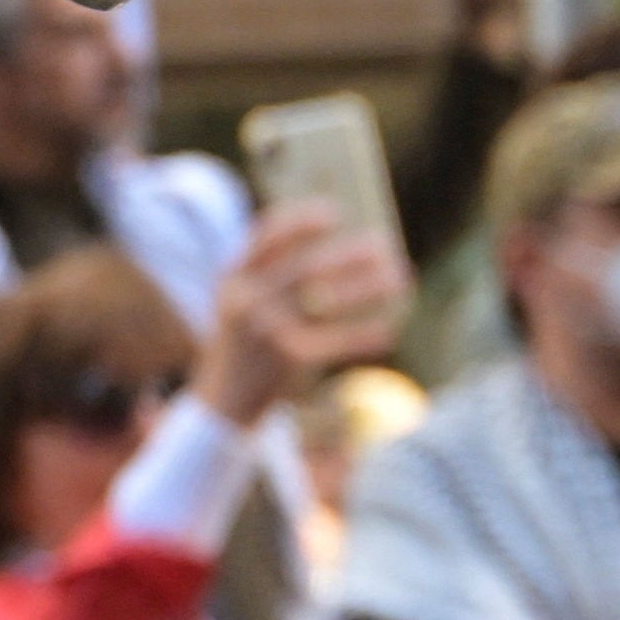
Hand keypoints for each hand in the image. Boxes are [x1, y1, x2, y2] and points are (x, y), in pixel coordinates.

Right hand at [204, 203, 415, 421]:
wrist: (219, 404)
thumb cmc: (243, 347)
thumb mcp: (240, 305)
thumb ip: (269, 278)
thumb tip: (332, 250)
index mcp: (232, 278)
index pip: (266, 237)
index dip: (300, 222)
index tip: (333, 214)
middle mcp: (245, 299)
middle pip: (307, 267)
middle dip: (351, 255)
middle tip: (386, 247)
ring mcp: (264, 329)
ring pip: (326, 300)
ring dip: (367, 287)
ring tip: (400, 279)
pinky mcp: (284, 359)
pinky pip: (334, 341)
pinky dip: (362, 335)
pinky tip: (388, 330)